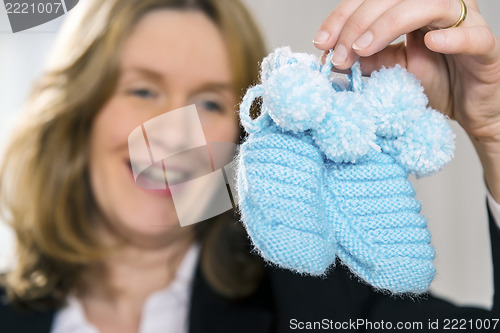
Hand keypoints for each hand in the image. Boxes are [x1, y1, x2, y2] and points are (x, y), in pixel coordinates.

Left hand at [313, 0, 499, 200]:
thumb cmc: (433, 83)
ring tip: (363, 48)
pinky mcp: (485, 47)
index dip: (344, 16)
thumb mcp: (390, 71)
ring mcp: (464, 23)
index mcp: (412, 9)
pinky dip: (452, 38)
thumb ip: (366, 59)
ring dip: (390, 24)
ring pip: (429, 4)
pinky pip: (472, 35)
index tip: (321, 43)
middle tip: (338, 54)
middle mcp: (437, 8)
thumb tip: (330, 56)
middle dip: (358, 22)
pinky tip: (429, 44)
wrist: (468, 109)